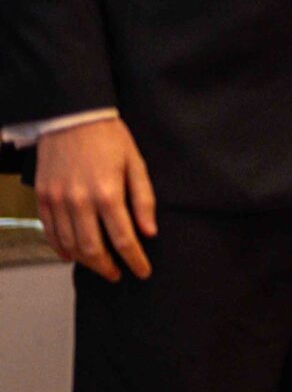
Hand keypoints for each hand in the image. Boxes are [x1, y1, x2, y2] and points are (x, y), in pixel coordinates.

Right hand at [34, 117, 154, 281]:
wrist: (73, 116)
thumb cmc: (110, 138)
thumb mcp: (136, 163)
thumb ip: (144, 200)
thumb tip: (150, 232)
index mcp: (108, 193)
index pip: (124, 239)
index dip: (135, 260)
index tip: (143, 272)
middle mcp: (80, 201)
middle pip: (93, 249)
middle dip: (108, 268)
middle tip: (119, 274)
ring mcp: (57, 201)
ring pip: (69, 245)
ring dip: (85, 261)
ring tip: (100, 265)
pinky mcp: (42, 197)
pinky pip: (50, 232)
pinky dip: (61, 248)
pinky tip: (72, 254)